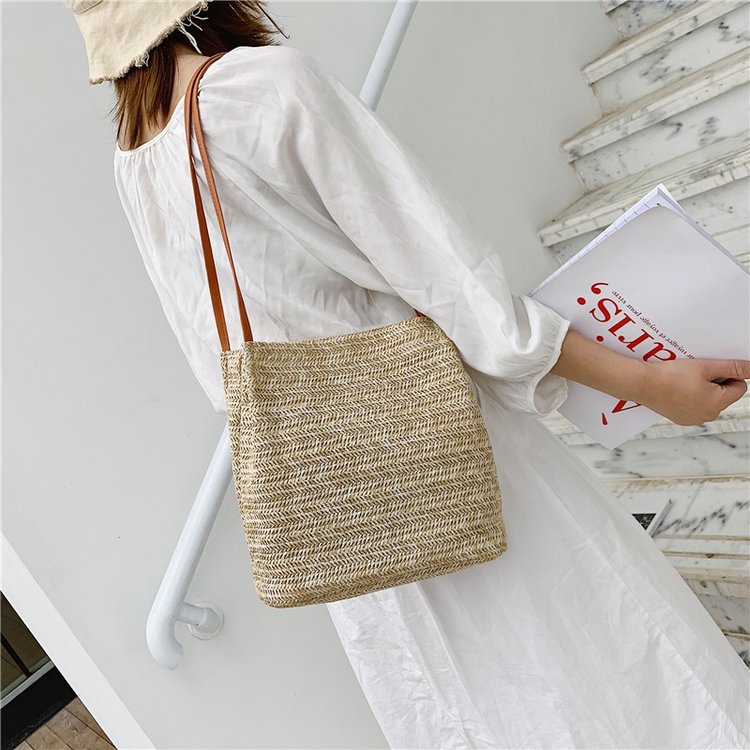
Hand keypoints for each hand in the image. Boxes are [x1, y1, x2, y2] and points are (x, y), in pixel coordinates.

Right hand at [635, 358, 749, 425]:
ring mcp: (693, 419)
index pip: (739, 387)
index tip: (710, 369)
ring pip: (709, 401)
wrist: (642, 383)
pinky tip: (677, 389)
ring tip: (684, 380)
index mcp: (717, 404)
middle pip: (724, 395)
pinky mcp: (681, 418)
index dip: (727, 374)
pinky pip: (694, 406)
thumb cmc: (669, 376)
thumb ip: (732, 367)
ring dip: (702, 389)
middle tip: (696, 373)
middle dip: (715, 382)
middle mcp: (708, 415)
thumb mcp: (705, 367)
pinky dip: (690, 397)